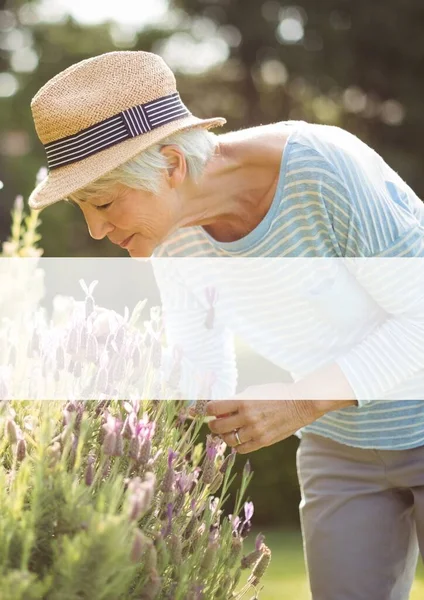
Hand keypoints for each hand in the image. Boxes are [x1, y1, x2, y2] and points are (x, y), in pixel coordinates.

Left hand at [206, 383, 321, 453]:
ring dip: (224, 436)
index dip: (208, 410)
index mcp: (243, 401)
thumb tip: (219, 409)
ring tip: (228, 431)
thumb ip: (236, 401)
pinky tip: (240, 438)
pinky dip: (237, 445)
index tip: (209, 410)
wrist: (300, 404)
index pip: (213, 408)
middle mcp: (247, 417)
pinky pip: (241, 449)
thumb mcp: (254, 391)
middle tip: (215, 423)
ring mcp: (255, 431)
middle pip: (217, 426)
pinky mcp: (263, 441)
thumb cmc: (276, 394)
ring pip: (228, 439)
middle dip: (212, 424)